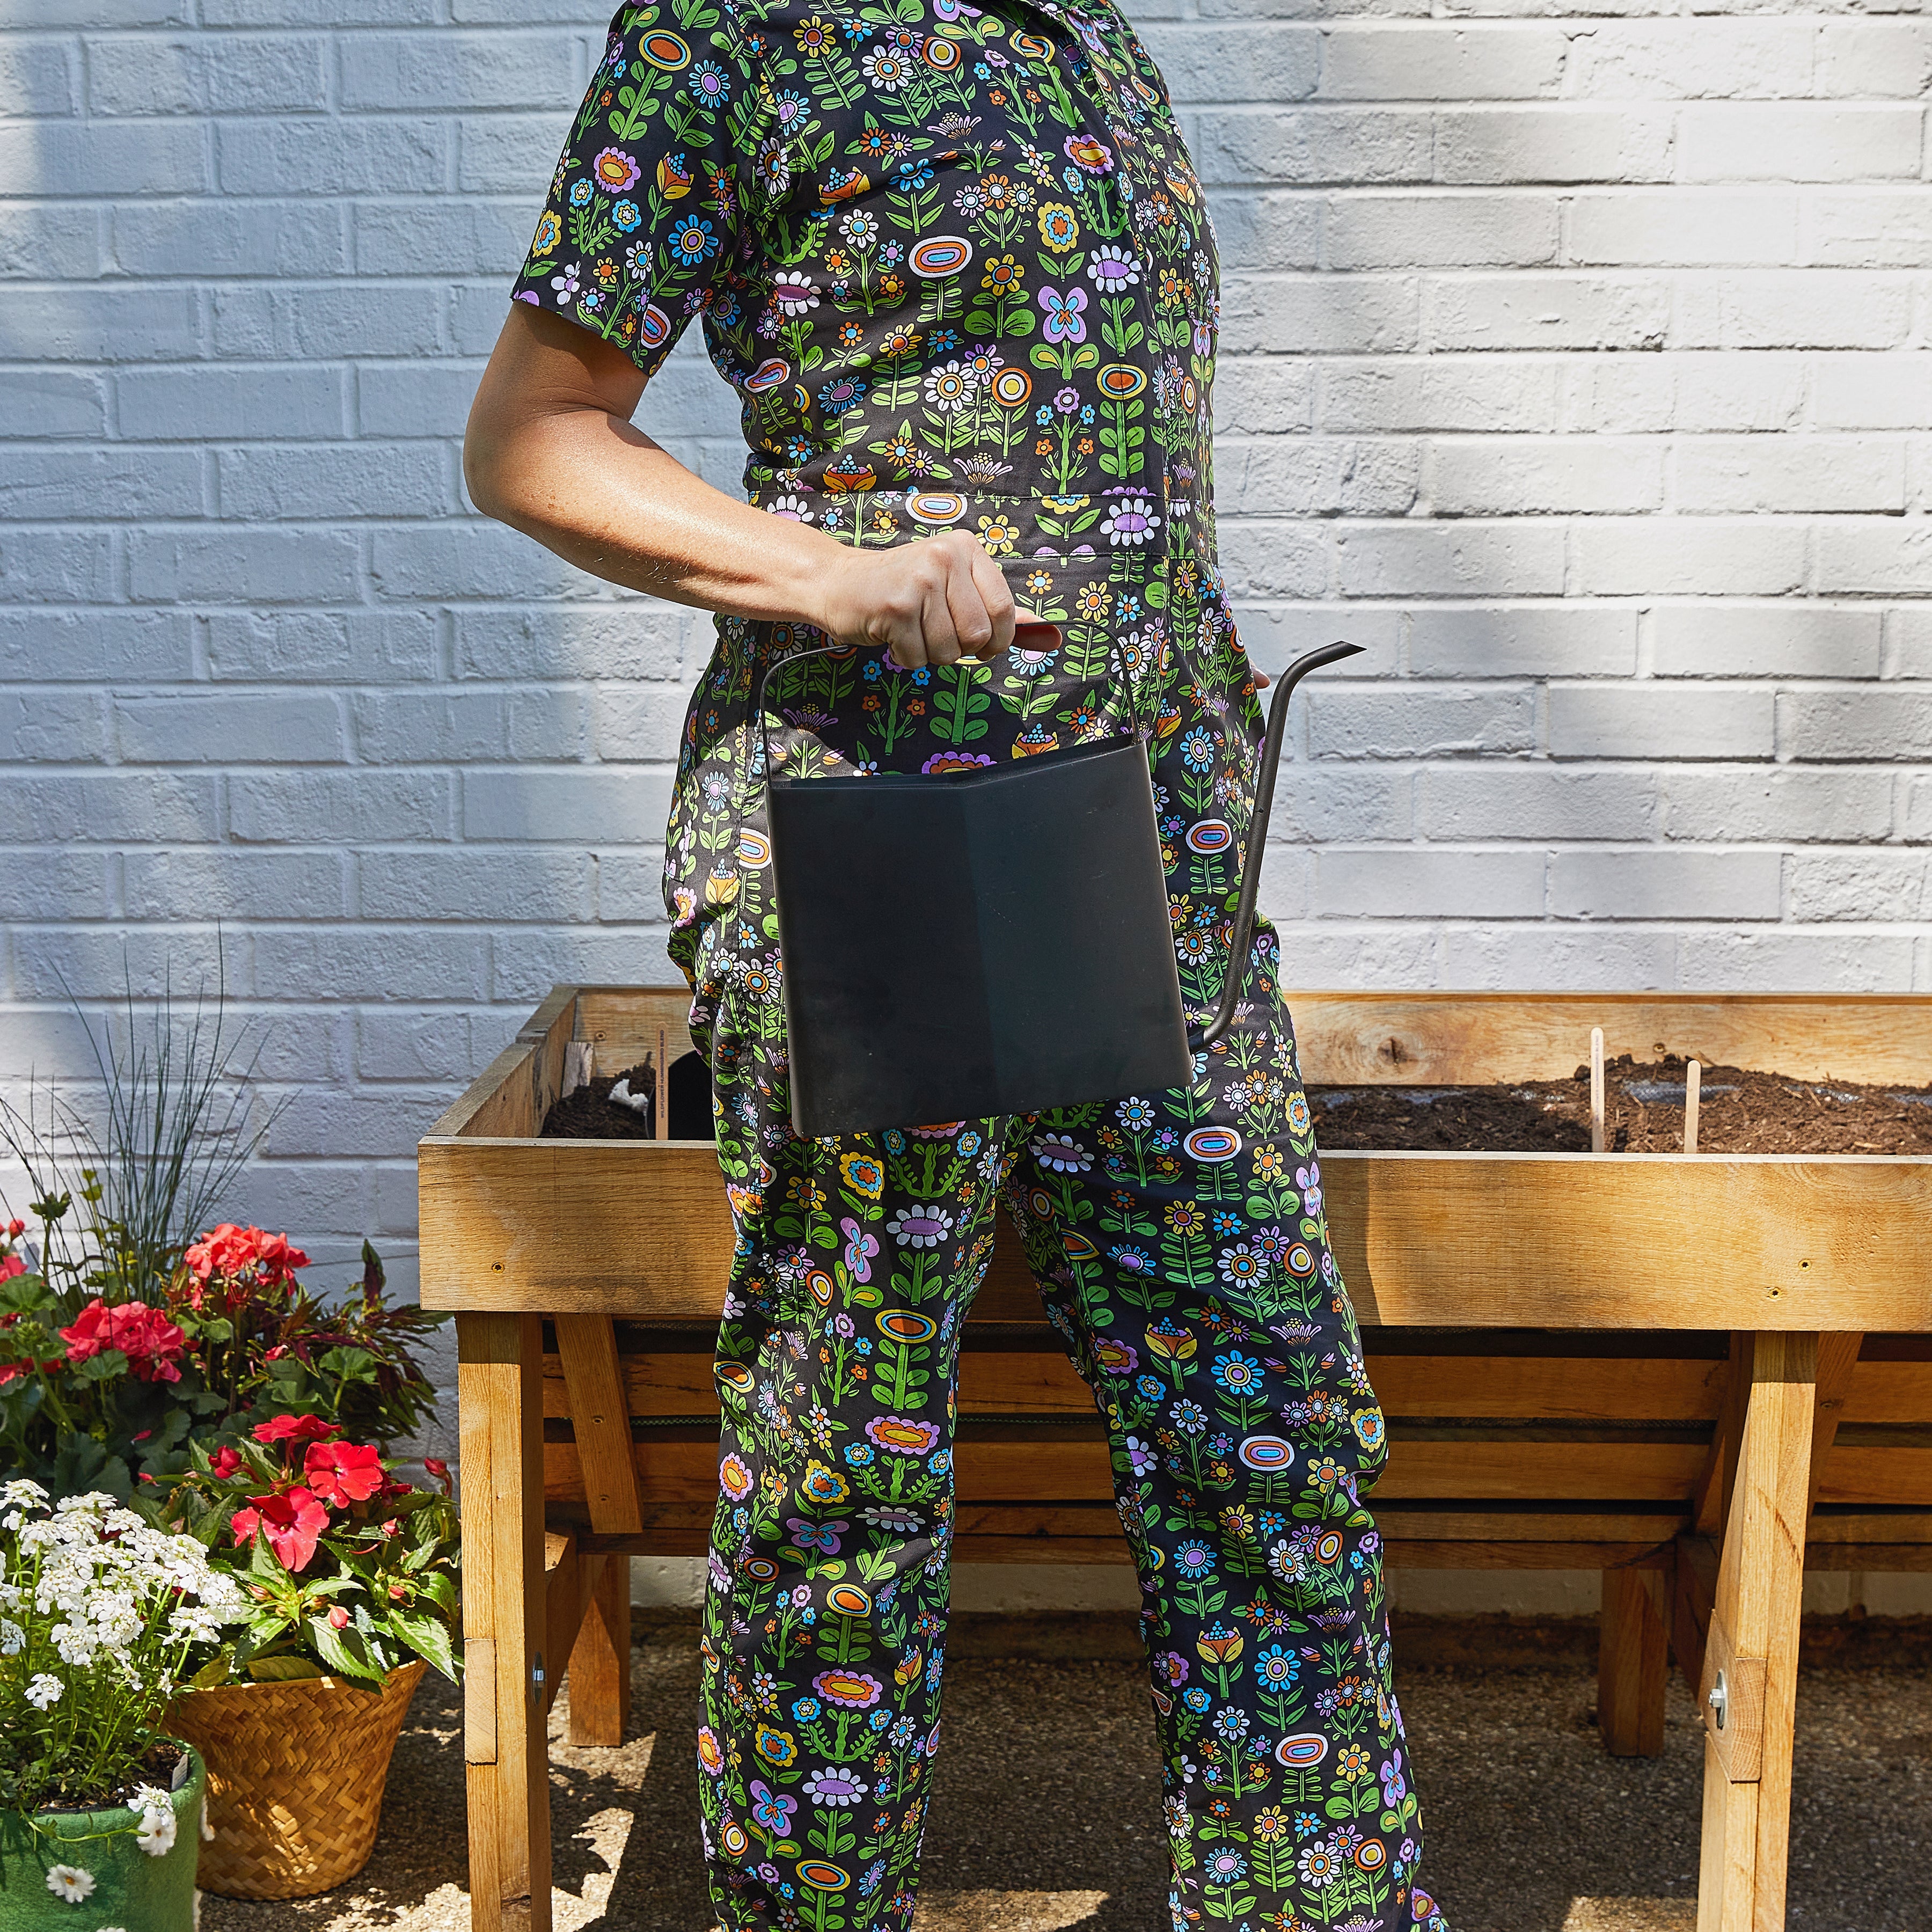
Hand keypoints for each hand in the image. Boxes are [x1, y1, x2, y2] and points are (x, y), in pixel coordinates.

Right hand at [811, 531, 1021, 668]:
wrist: (839, 583)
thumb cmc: (903, 590)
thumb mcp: (956, 590)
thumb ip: (1002, 613)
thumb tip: (1052, 635)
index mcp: (966, 549)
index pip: (1004, 610)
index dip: (997, 640)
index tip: (981, 644)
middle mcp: (945, 557)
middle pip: (977, 636)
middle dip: (959, 649)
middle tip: (936, 634)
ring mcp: (919, 581)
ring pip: (948, 651)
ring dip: (930, 654)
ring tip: (912, 631)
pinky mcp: (896, 607)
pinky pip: (918, 658)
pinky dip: (906, 657)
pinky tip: (893, 634)